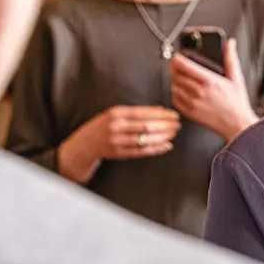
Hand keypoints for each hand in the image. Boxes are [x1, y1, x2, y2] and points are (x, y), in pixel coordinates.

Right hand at [57, 105, 180, 183]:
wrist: (84, 144)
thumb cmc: (103, 126)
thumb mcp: (114, 114)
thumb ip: (133, 112)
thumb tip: (159, 110)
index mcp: (115, 113)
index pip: (143, 112)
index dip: (161, 114)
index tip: (174, 114)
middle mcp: (116, 126)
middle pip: (146, 125)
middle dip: (166, 125)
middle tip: (178, 124)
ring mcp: (117, 141)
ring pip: (146, 138)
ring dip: (163, 136)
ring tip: (174, 133)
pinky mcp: (119, 154)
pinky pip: (142, 151)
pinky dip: (156, 148)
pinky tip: (167, 145)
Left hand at [170, 38, 256, 140]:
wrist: (237, 124)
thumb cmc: (237, 103)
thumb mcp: (236, 78)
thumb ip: (231, 59)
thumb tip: (230, 44)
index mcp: (209, 81)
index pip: (184, 65)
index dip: (177, 58)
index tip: (178, 57)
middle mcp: (198, 91)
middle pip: (176, 74)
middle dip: (175, 68)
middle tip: (179, 67)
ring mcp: (192, 102)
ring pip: (174, 86)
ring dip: (175, 81)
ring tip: (182, 79)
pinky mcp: (189, 112)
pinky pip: (175, 99)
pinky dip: (176, 93)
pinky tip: (183, 91)